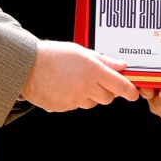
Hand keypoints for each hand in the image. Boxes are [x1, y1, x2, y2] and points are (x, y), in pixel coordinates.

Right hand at [21, 40, 138, 111]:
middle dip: (106, 91)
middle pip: (107, 98)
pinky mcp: (63, 108)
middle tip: (96, 80)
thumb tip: (121, 65)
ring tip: (74, 81)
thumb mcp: (81, 52)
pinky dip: (72, 98)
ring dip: (88, 95)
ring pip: (90, 103)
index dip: (130, 91)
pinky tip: (63, 86)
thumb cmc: (53, 55)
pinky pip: (74, 105)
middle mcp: (86, 88)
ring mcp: (74, 100)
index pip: (120, 86)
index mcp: (93, 72)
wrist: (27, 66)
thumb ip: (104, 60)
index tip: (133, 93)